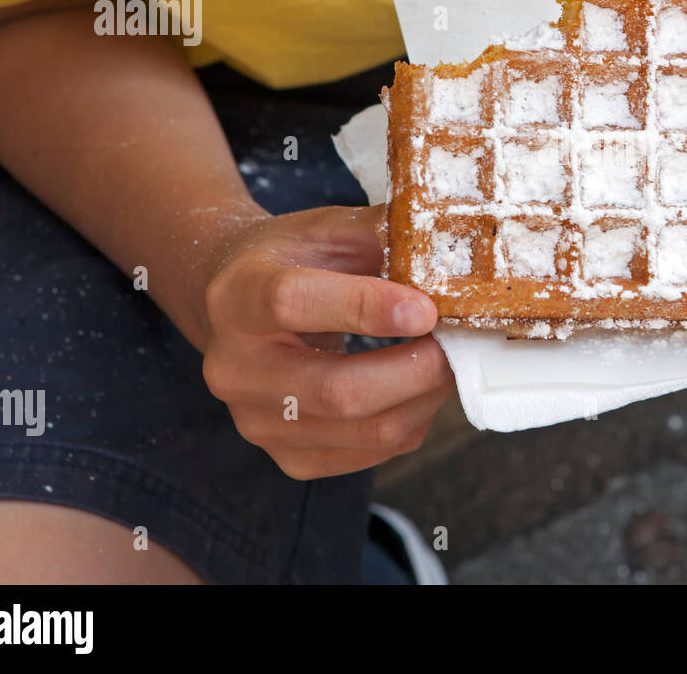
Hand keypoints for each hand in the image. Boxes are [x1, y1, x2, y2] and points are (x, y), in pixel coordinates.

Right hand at [200, 205, 451, 478]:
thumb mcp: (327, 229)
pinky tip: (416, 386)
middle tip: (456, 339)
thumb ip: (384, 234)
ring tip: (444, 358)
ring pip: (367, 430)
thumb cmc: (290, 260)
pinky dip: (412, 420)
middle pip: (339, 391)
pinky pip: (372, 453)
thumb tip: (454, 248)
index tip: (426, 308)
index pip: (294, 303)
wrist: (230, 303)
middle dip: (418, 368)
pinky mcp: (288, 457)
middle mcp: (236, 369)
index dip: (367, 307)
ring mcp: (258, 422)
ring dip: (425, 396)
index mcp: (238, 297)